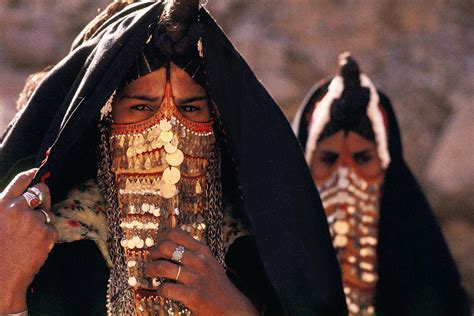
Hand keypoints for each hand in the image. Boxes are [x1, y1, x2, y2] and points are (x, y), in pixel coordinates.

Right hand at [0, 169, 57, 312]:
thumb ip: (7, 208)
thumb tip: (25, 199)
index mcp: (1, 204)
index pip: (20, 181)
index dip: (31, 175)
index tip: (37, 172)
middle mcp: (17, 208)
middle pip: (42, 191)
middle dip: (44, 197)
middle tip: (40, 208)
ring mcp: (33, 220)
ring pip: (48, 213)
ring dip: (43, 222)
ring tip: (28, 239)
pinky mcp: (47, 233)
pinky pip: (53, 229)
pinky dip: (47, 238)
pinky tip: (34, 248)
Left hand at [145, 229, 258, 315]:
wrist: (231, 307)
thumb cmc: (216, 284)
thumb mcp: (209, 261)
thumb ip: (193, 252)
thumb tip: (169, 244)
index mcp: (202, 250)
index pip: (175, 233)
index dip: (161, 237)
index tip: (157, 243)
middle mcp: (199, 261)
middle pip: (166, 247)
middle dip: (153, 252)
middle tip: (151, 258)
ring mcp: (195, 278)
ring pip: (162, 267)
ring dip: (151, 270)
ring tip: (150, 273)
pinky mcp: (192, 296)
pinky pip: (166, 289)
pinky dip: (159, 290)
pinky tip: (162, 291)